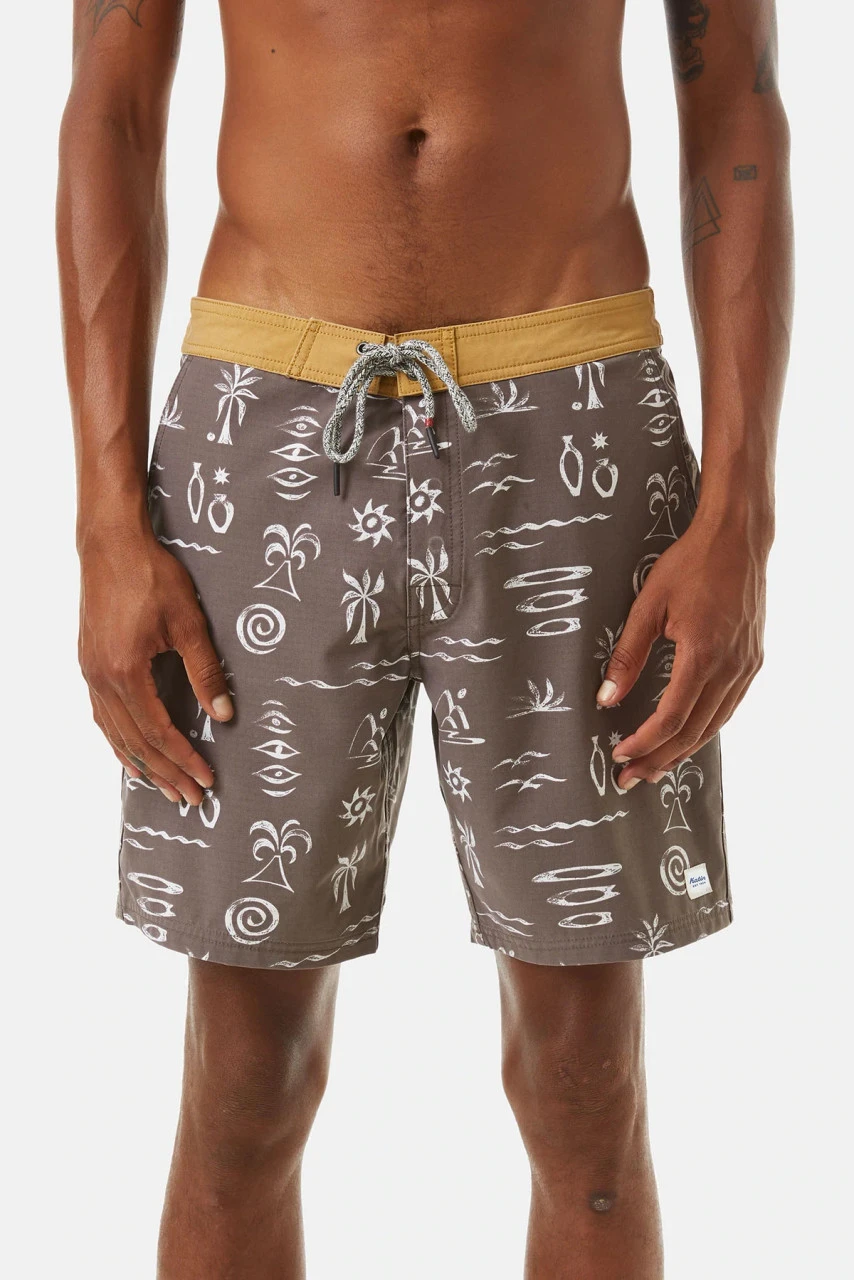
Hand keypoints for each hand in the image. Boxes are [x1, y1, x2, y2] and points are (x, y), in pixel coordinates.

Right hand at [79, 529, 232, 804]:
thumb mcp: (189, 623)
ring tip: (164, 787)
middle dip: (166, 772)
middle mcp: (101, 678)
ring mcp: (90, 672)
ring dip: (142, 762)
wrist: (110, 543)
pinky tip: (132, 752)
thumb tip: (224, 716)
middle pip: (136, 741)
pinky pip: (103, 715)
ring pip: (115, 733)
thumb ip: (206, 672)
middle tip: (191, 799)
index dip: (184, 759)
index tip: (206, 779)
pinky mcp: (89, 662)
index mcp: (125, 671)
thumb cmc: (152, 576)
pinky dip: (119, 740)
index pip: (158, 731)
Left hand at [595, 514, 767, 787]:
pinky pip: (729, 707)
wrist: (738, 538)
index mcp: (703, 655)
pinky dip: (705, 728)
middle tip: (631, 779)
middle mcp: (731, 668)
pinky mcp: (753, 660)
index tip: (620, 756)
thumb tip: (605, 698)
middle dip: (660, 759)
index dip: (644, 742)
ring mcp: (747, 666)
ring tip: (655, 768)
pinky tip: (686, 736)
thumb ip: (627, 655)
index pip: (671, 718)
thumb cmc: (690, 564)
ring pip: (715, 724)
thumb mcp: (648, 605)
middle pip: (693, 732)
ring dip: (683, 750)